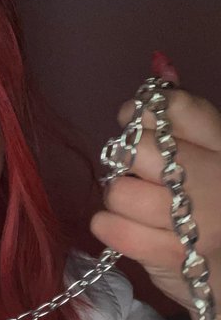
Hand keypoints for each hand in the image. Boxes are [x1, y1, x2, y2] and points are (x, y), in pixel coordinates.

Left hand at [90, 77, 220, 319]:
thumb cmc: (214, 215)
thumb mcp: (211, 157)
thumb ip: (188, 116)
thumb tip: (159, 63)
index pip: (173, 107)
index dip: (139, 115)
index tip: (134, 129)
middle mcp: (219, 178)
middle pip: (138, 149)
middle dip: (127, 162)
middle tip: (140, 177)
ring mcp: (198, 220)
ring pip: (119, 190)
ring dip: (119, 200)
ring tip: (140, 210)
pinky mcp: (172, 256)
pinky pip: (110, 227)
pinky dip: (109, 227)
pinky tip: (127, 230)